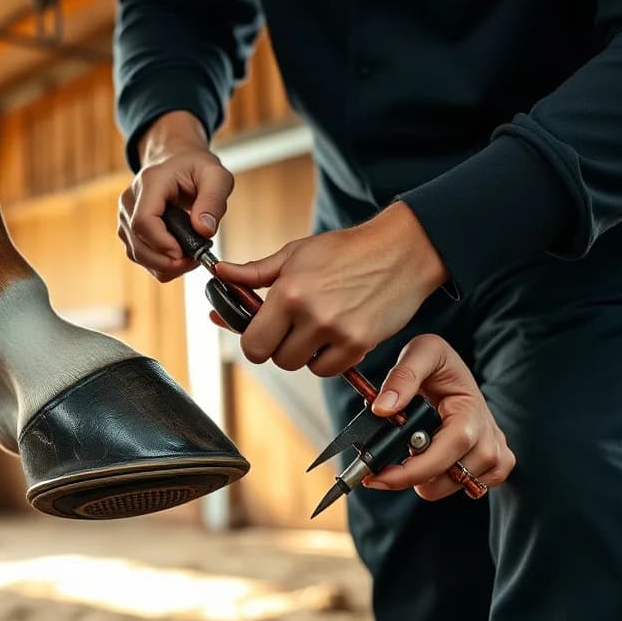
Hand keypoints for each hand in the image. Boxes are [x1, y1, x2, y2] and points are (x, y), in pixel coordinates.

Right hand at [118, 111, 233, 281]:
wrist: (176, 162)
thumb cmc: (195, 168)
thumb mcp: (216, 176)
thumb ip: (214, 200)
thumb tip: (204, 231)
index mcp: (149, 183)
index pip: (143, 221)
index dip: (163, 244)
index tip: (186, 254)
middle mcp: (130, 201)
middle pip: (138, 245)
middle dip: (168, 262)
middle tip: (196, 259)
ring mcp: (125, 217)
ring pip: (138, 255)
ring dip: (166, 265)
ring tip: (191, 254)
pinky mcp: (129, 231)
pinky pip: (141, 257)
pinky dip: (161, 264)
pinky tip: (180, 255)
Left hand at [215, 201, 448, 376]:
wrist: (400, 251)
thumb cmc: (346, 250)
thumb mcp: (295, 253)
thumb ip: (254, 272)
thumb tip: (220, 273)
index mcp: (288, 292)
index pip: (252, 343)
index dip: (253, 340)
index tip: (261, 332)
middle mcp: (310, 314)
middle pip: (275, 358)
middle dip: (278, 346)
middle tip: (291, 328)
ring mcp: (336, 332)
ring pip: (302, 365)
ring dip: (304, 353)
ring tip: (317, 326)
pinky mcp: (359, 345)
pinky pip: (329, 370)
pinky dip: (329, 359)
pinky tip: (336, 335)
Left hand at [364, 334, 514, 499]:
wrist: (453, 369)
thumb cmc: (439, 361)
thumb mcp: (422, 351)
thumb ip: (402, 377)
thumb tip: (383, 409)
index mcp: (470, 410)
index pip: (446, 453)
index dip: (412, 470)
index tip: (378, 476)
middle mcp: (488, 435)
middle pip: (450, 477)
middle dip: (412, 477)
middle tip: (383, 466)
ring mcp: (495, 450)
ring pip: (457, 486)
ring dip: (428, 478)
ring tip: (409, 455)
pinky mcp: (495, 462)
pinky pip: (473, 487)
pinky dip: (448, 481)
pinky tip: (433, 463)